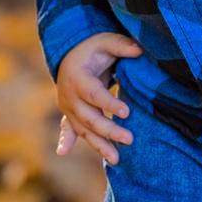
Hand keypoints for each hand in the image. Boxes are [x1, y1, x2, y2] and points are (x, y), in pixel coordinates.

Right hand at [56, 32, 142, 164]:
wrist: (70, 55)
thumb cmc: (92, 49)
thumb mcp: (106, 41)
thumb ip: (121, 45)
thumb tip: (139, 51)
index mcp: (78, 77)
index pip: (94, 94)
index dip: (109, 104)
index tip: (127, 112)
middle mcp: (69, 95)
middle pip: (89, 117)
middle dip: (109, 130)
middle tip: (130, 139)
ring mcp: (68, 107)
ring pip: (82, 129)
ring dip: (98, 144)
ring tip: (116, 160)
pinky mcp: (69, 115)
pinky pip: (68, 130)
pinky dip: (65, 141)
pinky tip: (62, 152)